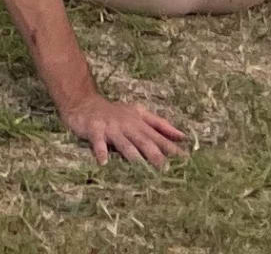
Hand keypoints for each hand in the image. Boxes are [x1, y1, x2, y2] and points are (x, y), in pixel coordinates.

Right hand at [59, 94, 190, 165]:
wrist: (84, 102)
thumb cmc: (115, 113)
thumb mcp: (139, 113)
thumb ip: (160, 125)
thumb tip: (183, 136)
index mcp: (139, 123)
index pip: (158, 137)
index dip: (172, 148)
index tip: (186, 160)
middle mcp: (127, 126)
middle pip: (143, 141)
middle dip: (155, 154)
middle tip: (166, 168)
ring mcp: (111, 128)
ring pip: (123, 143)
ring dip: (132, 155)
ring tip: (140, 167)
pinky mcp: (94, 129)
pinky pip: (98, 141)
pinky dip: (100, 151)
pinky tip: (103, 162)